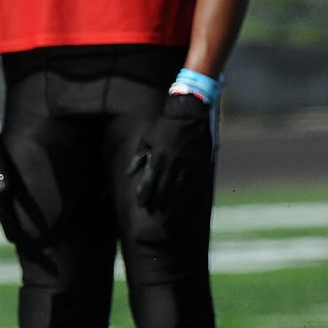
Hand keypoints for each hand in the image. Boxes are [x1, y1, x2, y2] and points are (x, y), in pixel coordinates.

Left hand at [128, 92, 213, 213]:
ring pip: (178, 188)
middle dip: (157, 201)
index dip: (145, 195)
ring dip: (172, 201)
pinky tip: (184, 201)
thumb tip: (129, 173)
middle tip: (153, 212)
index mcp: (158, 158)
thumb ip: (138, 157)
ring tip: (167, 211)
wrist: (188, 115)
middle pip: (163, 188)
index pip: (149, 182)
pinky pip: (193, 182)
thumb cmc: (163, 126)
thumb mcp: (146, 139)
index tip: (142, 205)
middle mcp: (172, 164)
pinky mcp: (198, 163)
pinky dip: (188, 193)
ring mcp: (186, 164)